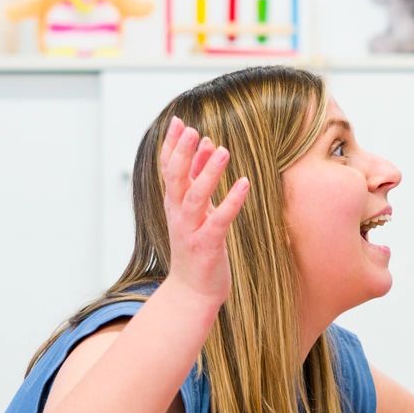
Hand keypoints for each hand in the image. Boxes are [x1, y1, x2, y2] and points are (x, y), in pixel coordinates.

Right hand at [157, 117, 249, 307]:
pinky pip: (220, 220)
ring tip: (222, 150)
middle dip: (182, 154)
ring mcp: (191, 230)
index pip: (168, 170)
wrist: (192, 291)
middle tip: (191, 129)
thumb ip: (199, 177)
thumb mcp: (196, 209)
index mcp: (173, 204)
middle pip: (175, 179)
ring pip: (195, 197)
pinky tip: (244, 183)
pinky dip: (231, 201)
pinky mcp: (208, 245)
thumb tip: (207, 144)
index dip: (172, 146)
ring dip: (208, 173)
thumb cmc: (196, 247)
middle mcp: (178, 215)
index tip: (178, 121)